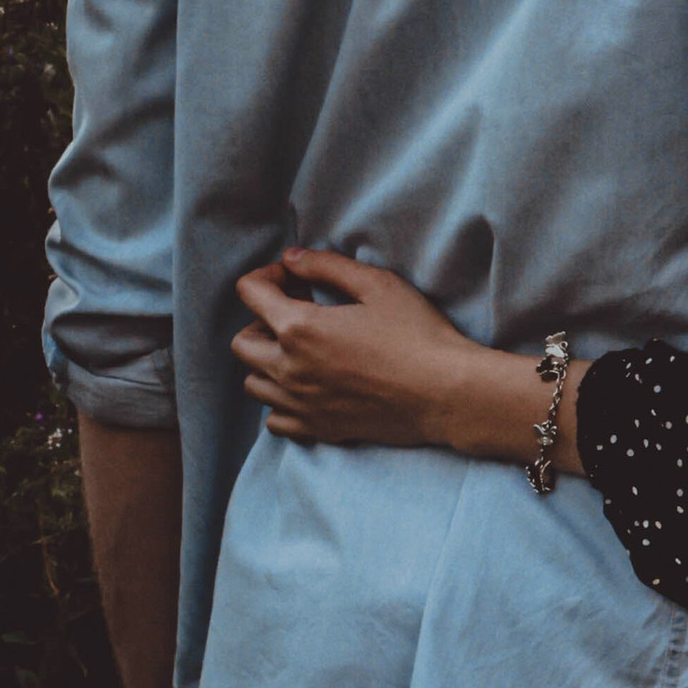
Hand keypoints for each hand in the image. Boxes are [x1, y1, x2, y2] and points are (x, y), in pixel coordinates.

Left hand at [232, 250, 540, 456]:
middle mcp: (289, 369)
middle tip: (300, 312)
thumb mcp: (378, 284)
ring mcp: (300, 404)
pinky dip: (281, 400)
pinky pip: (274, 419)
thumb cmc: (417, 333)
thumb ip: (327, 266)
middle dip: (262, 321)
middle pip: (242, 342)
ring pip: (253, 383)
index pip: (250, 293)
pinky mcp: (316, 429)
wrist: (444, 392)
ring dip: (268, 361)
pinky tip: (311, 385)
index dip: (267, 276)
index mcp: (300, 327)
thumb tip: (292, 258)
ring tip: (304, 350)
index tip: (295, 277)